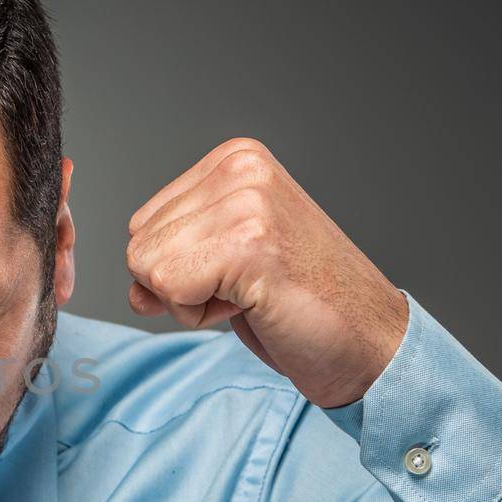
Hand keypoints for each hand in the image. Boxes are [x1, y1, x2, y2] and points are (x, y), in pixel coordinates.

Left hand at [125, 138, 407, 408]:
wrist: (367, 341)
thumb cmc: (304, 304)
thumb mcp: (223, 268)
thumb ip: (171, 261)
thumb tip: (134, 291)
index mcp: (235, 160)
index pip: (143, 223)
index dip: (180, 266)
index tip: (241, 271)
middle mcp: (240, 168)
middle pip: (138, 243)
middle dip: (182, 284)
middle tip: (250, 286)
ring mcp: (246, 201)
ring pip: (147, 266)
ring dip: (191, 301)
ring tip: (253, 293)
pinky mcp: (248, 242)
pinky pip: (168, 288)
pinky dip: (200, 314)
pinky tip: (253, 303)